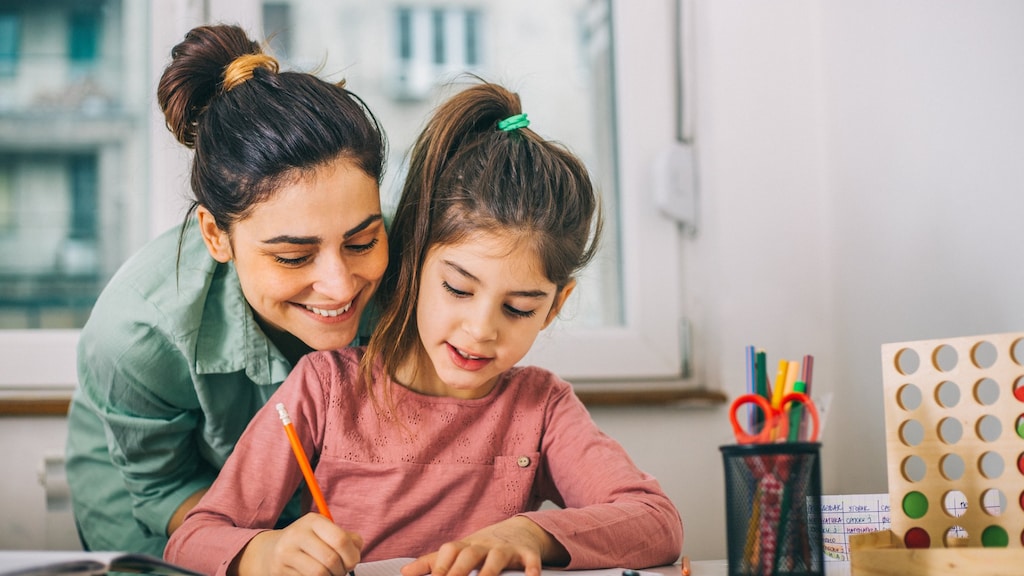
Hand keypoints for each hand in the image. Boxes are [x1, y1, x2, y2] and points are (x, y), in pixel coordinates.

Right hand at [231, 513, 362, 575]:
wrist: (270, 551)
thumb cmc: (308, 542)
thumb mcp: (325, 532)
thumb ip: (347, 538)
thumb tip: (357, 549)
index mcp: (313, 520)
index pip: (340, 539)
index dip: (352, 555)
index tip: (352, 562)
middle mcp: (297, 534)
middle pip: (331, 559)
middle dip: (342, 570)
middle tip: (342, 571)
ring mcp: (286, 552)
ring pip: (319, 573)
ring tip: (330, 574)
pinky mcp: (280, 569)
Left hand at [400, 516, 567, 575]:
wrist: (520, 530)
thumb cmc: (483, 546)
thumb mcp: (459, 551)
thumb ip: (432, 563)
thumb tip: (404, 572)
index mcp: (465, 546)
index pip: (448, 553)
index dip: (438, 567)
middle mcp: (484, 545)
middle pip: (469, 554)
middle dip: (458, 571)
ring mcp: (506, 548)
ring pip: (497, 558)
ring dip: (490, 571)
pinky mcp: (526, 553)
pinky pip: (530, 560)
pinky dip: (531, 568)